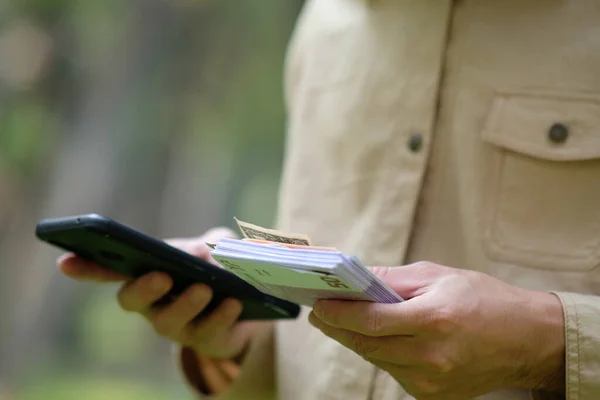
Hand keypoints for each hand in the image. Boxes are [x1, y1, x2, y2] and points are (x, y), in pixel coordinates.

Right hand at [59, 227, 259, 360]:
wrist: (246, 303)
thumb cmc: (219, 268)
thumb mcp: (220, 246)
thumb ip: (216, 241)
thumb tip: (208, 252)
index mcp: (147, 274)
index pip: (109, 271)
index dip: (86, 268)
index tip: (65, 261)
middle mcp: (152, 304)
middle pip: (132, 301)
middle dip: (143, 289)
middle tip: (162, 276)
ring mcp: (176, 326)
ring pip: (168, 322)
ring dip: (186, 303)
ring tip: (205, 288)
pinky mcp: (204, 341)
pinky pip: (207, 332)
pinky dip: (221, 315)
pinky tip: (234, 302)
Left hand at [309, 262, 565, 399]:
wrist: (526, 339)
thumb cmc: (483, 299)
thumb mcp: (438, 276)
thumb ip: (393, 279)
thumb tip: (356, 279)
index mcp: (433, 320)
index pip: (369, 320)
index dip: (337, 313)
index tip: (316, 304)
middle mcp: (430, 357)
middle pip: (366, 344)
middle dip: (338, 328)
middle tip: (320, 313)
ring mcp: (431, 382)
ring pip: (376, 359)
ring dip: (358, 340)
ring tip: (344, 322)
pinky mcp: (432, 396)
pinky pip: (393, 372)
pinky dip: (382, 354)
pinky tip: (380, 339)